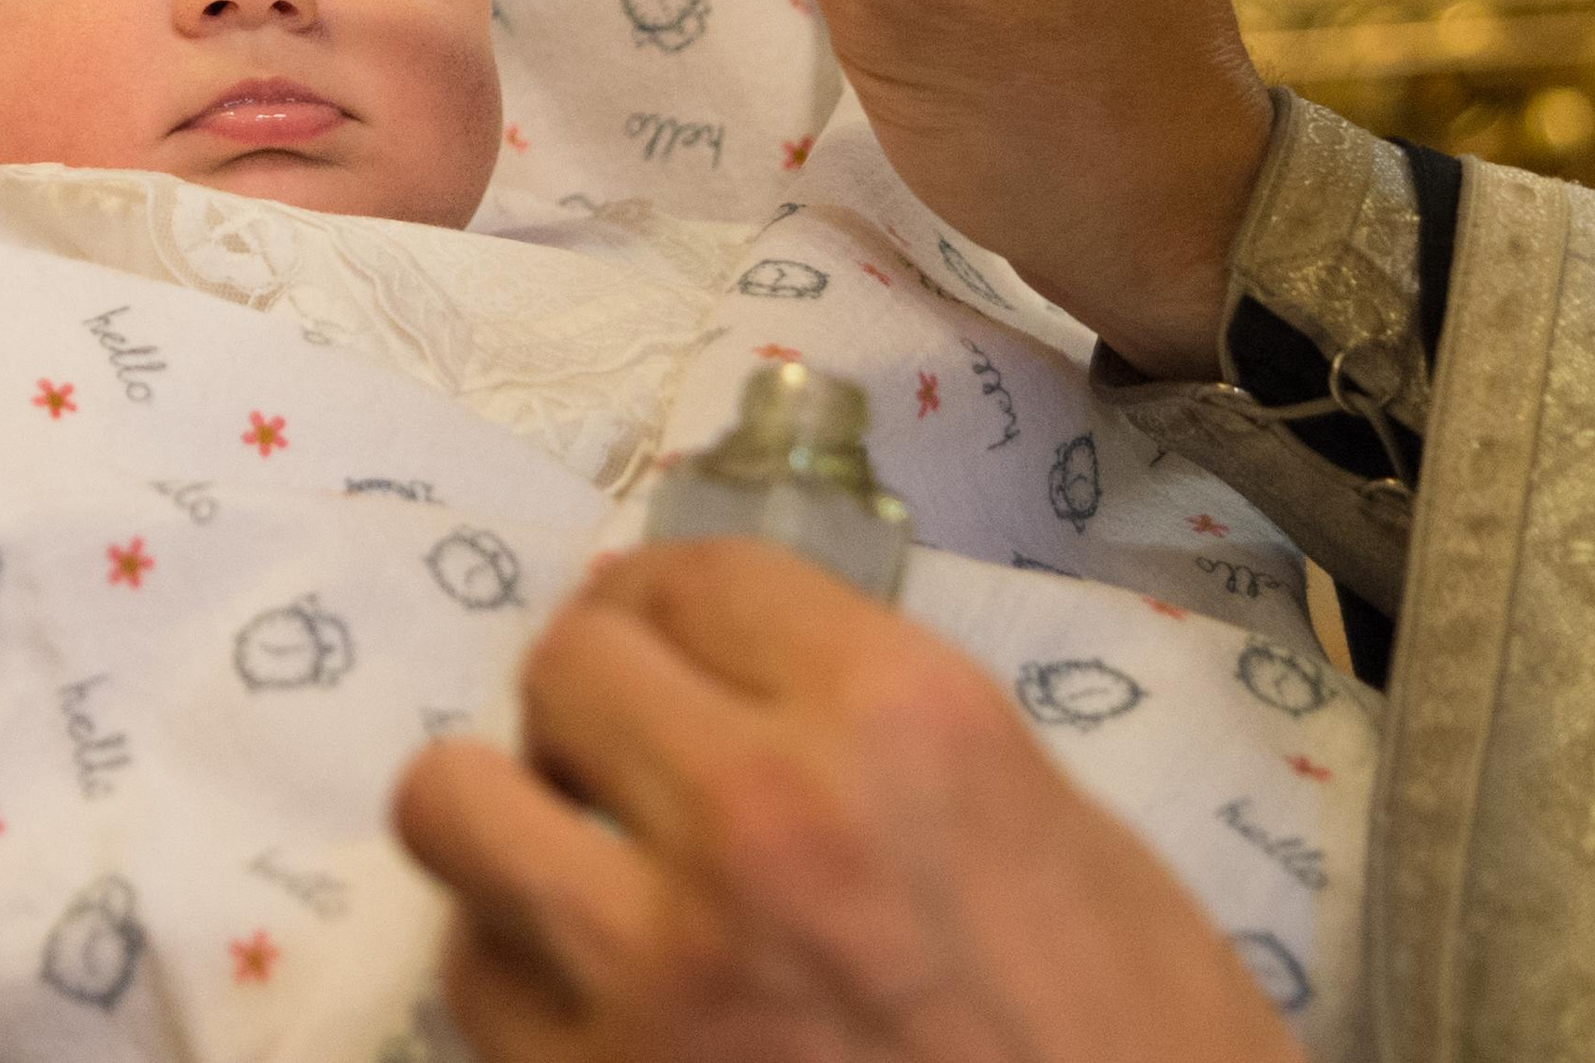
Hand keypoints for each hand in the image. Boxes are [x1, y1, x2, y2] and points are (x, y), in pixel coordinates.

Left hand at [394, 541, 1305, 1062]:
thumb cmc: (1139, 1050)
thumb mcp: (1053, 832)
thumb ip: (879, 731)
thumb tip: (714, 660)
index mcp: (900, 719)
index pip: (701, 577)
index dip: (668, 603)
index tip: (660, 639)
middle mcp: (762, 815)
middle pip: (568, 665)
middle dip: (592, 702)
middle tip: (624, 756)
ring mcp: (661, 969)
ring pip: (455, 805)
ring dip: (509, 818)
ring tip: (568, 855)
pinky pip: (470, 976)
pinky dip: (515, 968)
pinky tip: (587, 991)